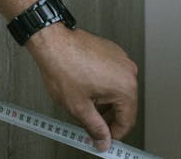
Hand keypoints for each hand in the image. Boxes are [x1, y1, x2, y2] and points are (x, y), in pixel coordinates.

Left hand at [26, 24, 138, 152]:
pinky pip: (112, 76)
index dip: (113, 134)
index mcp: (125, 86)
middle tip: (89, 123)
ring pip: (116, 91)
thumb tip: (103, 140)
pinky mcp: (112, 52)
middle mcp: (127, 71)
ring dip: (102, 102)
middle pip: (123, 106)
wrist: (53, 41)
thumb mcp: (78, 107)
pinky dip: (101, 86)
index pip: (127, 121)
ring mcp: (121, 59)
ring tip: (82, 102)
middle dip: (106, 117)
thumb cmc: (63, 65)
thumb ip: (95, 128)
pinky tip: (84, 87)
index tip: (103, 138)